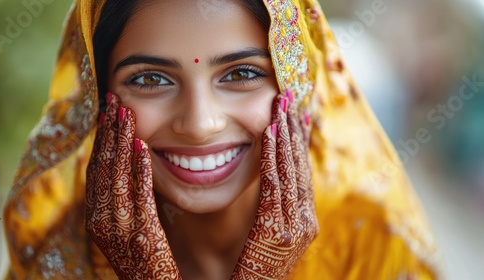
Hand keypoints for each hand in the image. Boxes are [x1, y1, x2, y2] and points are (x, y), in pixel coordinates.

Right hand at [85, 93, 181, 279]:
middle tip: (114, 102)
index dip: (100, 140)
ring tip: (127, 115)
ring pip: (116, 176)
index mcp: (95, 217)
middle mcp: (101, 220)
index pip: (95, 170)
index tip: (106, 114)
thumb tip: (127, 166)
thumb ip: (121, 201)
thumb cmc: (140, 257)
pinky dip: (139, 168)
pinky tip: (142, 146)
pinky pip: (139, 194)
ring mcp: (119, 226)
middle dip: (109, 132)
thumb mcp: (123, 227)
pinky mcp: (142, 232)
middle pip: (103, 167)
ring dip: (122, 142)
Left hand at [232, 91, 317, 278]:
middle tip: (288, 95)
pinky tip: (267, 133)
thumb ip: (274, 211)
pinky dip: (272, 157)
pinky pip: (275, 185)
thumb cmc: (254, 271)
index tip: (293, 112)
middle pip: (300, 165)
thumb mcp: (270, 237)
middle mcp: (306, 220)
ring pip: (291, 170)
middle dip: (294, 128)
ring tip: (280, 104)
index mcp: (305, 219)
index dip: (297, 139)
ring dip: (285, 134)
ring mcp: (297, 226)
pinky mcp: (279, 231)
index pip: (301, 171)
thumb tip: (272, 182)